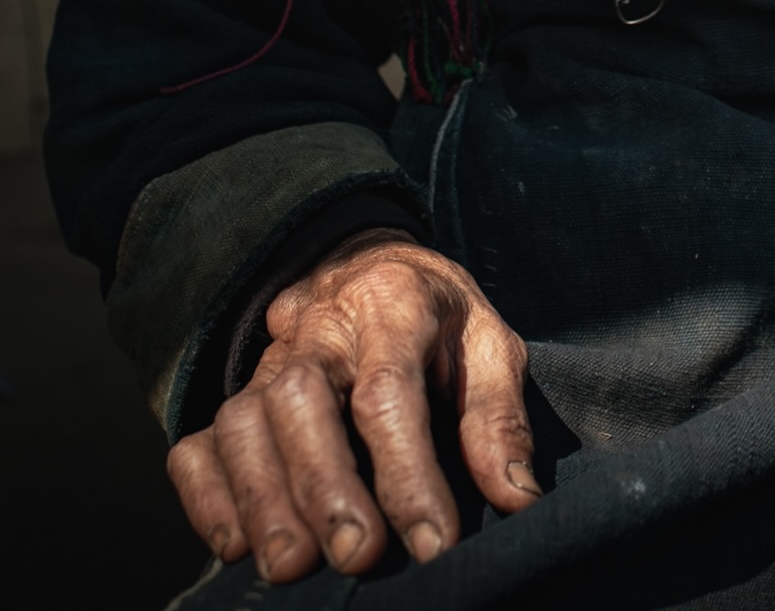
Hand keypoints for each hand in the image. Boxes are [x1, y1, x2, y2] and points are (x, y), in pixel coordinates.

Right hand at [167, 231, 538, 581]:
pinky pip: (200, 441)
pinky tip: (233, 545)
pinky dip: (206, 494)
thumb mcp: (487, 344)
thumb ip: (499, 417)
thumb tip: (516, 498)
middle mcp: (319, 328)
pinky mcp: (237, 395)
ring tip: (292, 566)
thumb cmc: (438, 319)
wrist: (371, 266)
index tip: (434, 543)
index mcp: (391, 304)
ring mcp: (268, 360)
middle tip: (356, 556)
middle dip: (324, 483)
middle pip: (300, 398)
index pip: (389, 390)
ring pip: (242, 420)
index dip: (408, 472)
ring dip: (262, 497)